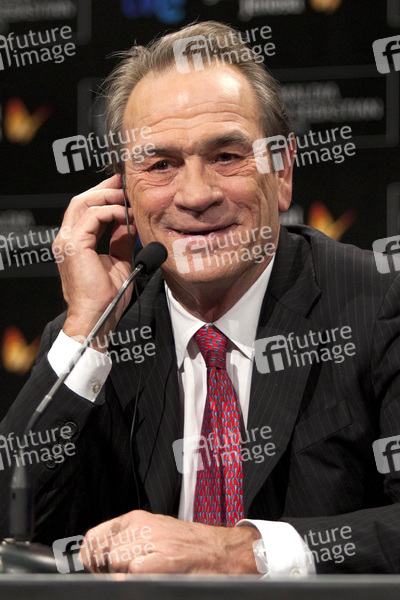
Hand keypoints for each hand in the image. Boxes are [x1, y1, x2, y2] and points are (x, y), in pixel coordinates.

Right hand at [53, 174, 135, 347]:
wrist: (98, 316)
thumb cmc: (106, 298)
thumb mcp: (119, 261)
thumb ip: (120, 240)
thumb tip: (129, 223)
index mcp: (75, 243)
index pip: (85, 210)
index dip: (103, 195)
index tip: (122, 190)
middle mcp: (67, 239)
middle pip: (82, 201)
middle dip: (104, 189)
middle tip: (124, 183)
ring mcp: (67, 241)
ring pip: (84, 203)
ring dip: (108, 197)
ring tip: (127, 199)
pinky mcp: (74, 245)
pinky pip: (93, 217)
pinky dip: (111, 212)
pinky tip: (126, 216)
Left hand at [79, 510, 259, 573]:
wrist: (220, 552)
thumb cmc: (189, 545)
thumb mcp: (155, 531)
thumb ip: (128, 538)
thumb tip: (98, 553)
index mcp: (137, 518)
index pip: (94, 536)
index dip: (91, 556)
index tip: (95, 568)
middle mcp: (141, 526)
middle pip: (102, 551)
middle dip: (106, 568)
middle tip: (121, 574)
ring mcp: (150, 542)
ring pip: (114, 561)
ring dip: (122, 573)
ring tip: (142, 575)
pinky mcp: (159, 561)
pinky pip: (131, 572)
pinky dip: (134, 579)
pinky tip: (150, 577)